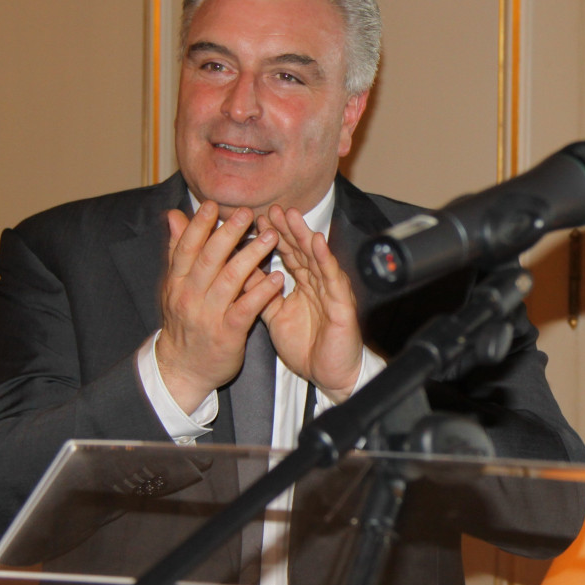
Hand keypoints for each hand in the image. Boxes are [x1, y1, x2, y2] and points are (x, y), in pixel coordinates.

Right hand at [156, 201, 283, 410]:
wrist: (183, 369)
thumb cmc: (185, 322)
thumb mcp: (175, 287)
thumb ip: (178, 251)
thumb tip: (174, 216)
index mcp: (177, 282)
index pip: (186, 248)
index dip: (199, 225)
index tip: (213, 204)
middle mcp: (189, 296)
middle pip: (209, 259)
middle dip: (228, 234)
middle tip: (248, 212)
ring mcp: (208, 316)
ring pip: (230, 280)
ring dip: (251, 256)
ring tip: (271, 237)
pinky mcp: (227, 334)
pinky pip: (246, 309)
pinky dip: (262, 292)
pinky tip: (278, 278)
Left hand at [255, 204, 363, 399]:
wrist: (329, 376)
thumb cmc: (308, 348)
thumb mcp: (275, 317)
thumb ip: (261, 295)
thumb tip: (242, 274)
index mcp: (304, 285)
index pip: (288, 255)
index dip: (273, 236)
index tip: (256, 218)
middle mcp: (318, 284)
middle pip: (301, 250)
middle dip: (286, 228)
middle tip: (272, 207)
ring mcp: (331, 292)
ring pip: (316, 258)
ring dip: (304, 235)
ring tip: (292, 215)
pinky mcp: (341, 304)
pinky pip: (332, 278)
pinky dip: (325, 259)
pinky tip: (317, 242)